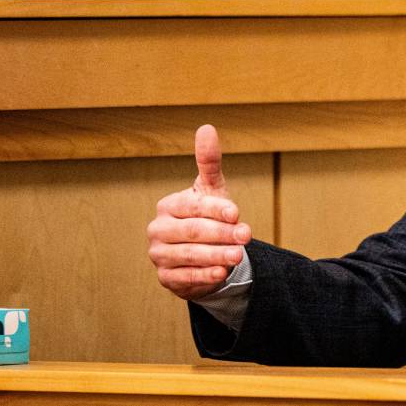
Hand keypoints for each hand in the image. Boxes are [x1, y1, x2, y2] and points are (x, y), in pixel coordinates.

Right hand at [147, 124, 251, 299]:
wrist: (205, 253)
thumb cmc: (210, 216)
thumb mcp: (212, 190)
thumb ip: (209, 162)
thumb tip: (207, 127)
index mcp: (169, 205)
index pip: (194, 206)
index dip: (216, 209)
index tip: (237, 213)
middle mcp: (159, 229)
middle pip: (193, 231)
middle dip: (222, 234)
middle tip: (246, 236)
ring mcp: (159, 254)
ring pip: (190, 255)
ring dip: (216, 255)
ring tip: (238, 256)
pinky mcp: (165, 277)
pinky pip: (185, 278)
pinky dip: (204, 276)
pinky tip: (221, 273)